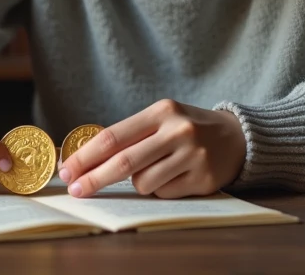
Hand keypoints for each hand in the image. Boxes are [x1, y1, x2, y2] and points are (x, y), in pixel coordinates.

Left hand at [58, 99, 246, 198]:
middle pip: (124, 163)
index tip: (67, 169)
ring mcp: (192, 155)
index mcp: (162, 111)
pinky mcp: (203, 179)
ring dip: (139, 182)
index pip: (114, 136)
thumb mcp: (161, 119)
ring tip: (157, 168)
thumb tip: (86, 158)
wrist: (236, 137)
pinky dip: (161, 188)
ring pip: (143, 183)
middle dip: (94, 179)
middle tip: (74, 190)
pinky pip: (164, 193)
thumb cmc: (187, 127)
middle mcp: (178, 131)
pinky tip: (176, 175)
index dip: (86, 156)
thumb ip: (130, 134)